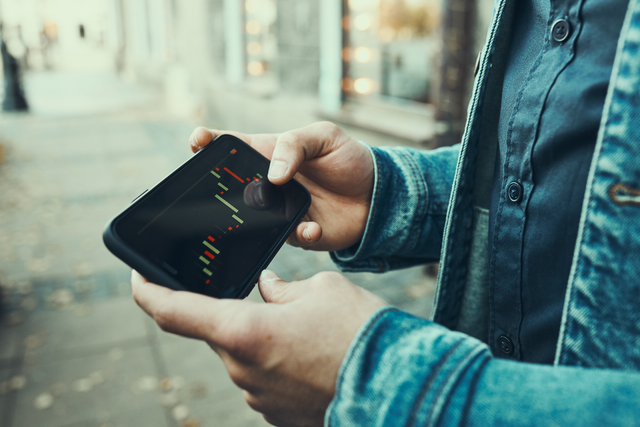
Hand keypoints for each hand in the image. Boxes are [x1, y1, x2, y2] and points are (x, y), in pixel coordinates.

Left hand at [132, 270, 386, 426]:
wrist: (397, 385)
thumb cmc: (360, 332)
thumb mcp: (323, 289)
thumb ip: (284, 288)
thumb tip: (268, 290)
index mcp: (243, 331)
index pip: (173, 311)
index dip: (148, 292)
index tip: (138, 278)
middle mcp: (241, 370)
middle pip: (219, 333)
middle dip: (237, 313)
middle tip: (274, 302)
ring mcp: (258, 398)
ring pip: (245, 357)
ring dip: (263, 339)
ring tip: (307, 332)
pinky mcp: (277, 416)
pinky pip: (265, 380)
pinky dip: (278, 363)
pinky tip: (312, 356)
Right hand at [188, 122, 373, 251]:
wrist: (377, 196)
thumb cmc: (348, 159)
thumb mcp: (324, 136)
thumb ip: (295, 145)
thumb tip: (273, 174)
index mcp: (269, 153)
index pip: (231, 146)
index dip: (208, 143)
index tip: (196, 141)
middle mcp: (267, 184)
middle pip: (230, 186)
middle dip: (218, 188)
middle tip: (222, 189)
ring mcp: (277, 210)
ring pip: (252, 217)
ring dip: (259, 216)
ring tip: (281, 208)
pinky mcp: (294, 232)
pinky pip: (287, 237)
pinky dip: (299, 232)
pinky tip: (313, 226)